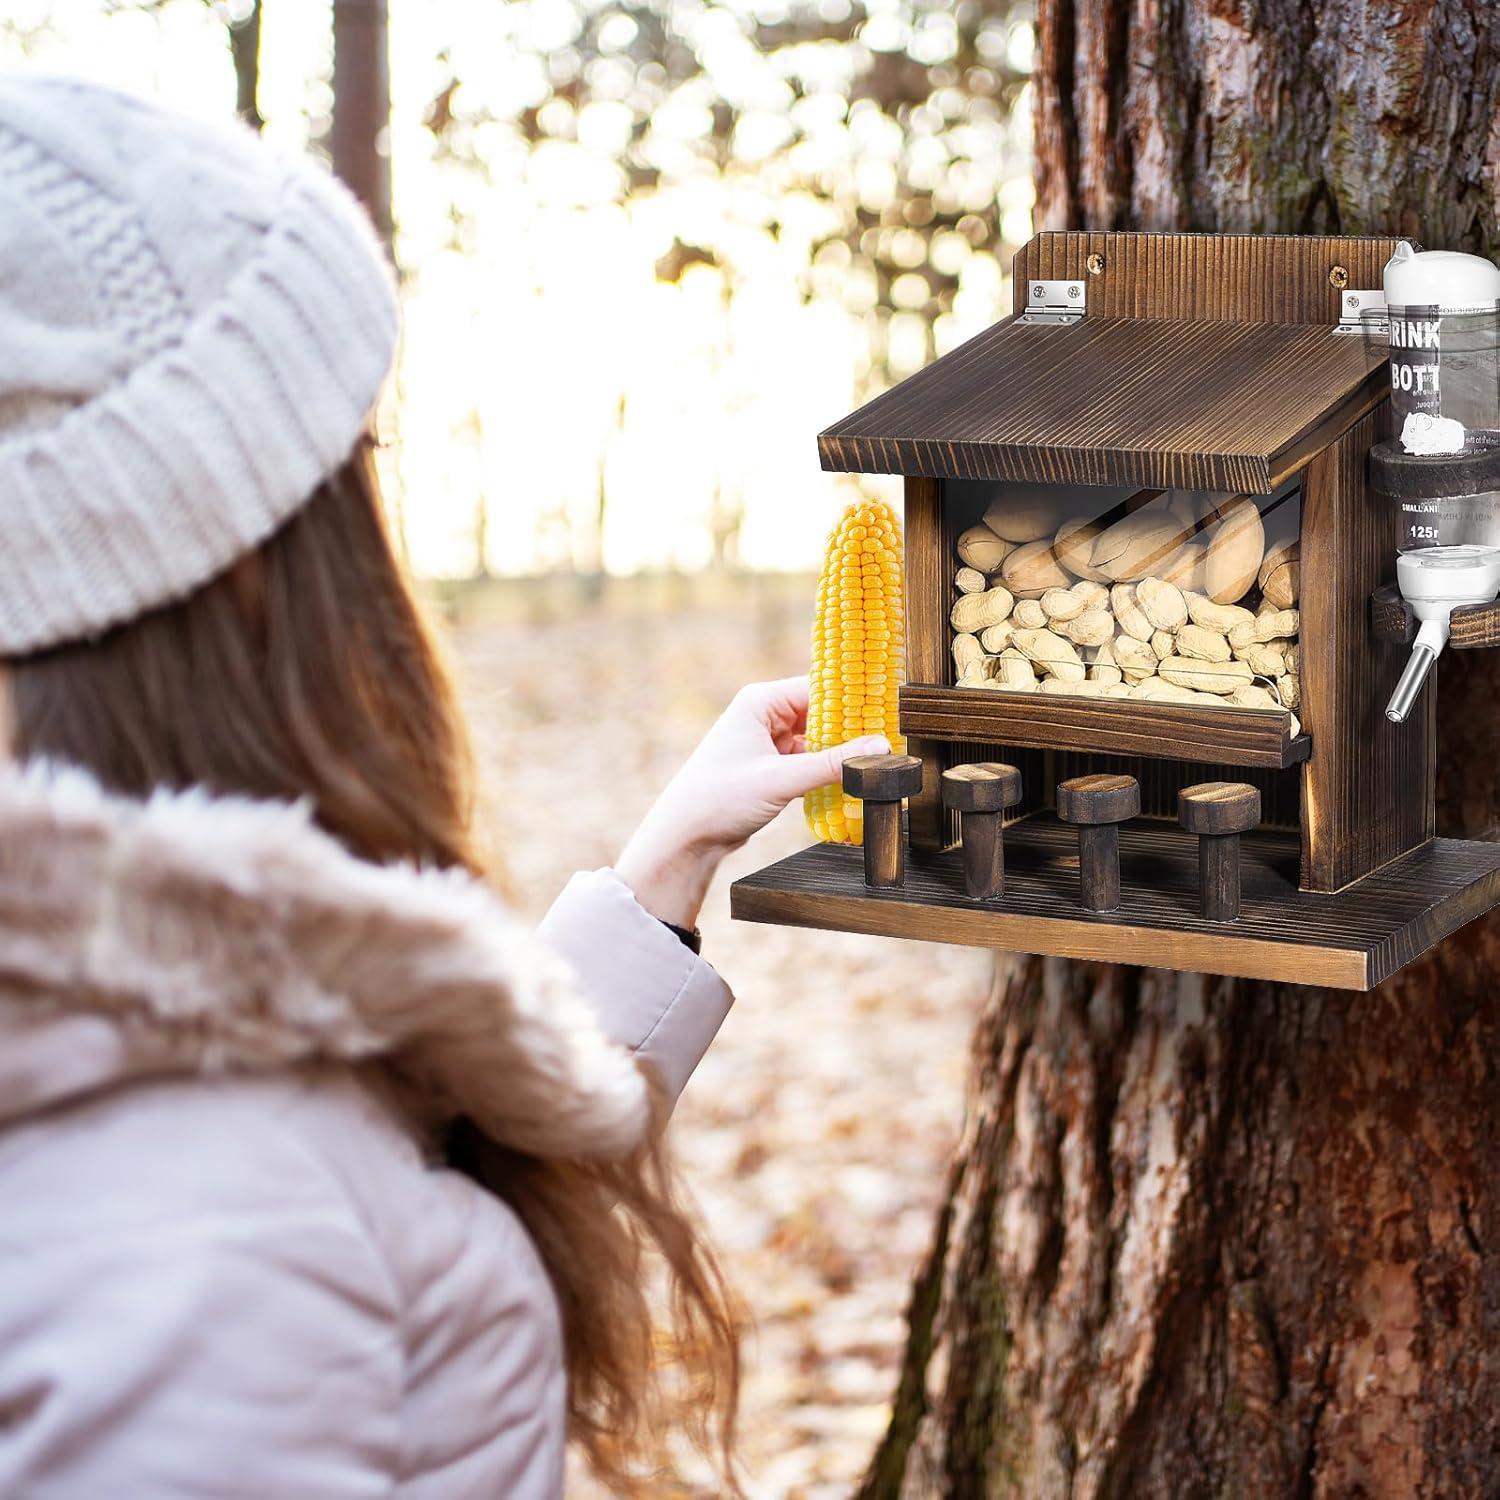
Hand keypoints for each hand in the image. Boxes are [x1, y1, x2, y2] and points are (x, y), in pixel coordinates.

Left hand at [615, 676, 888, 929]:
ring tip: (878, 761)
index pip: (818, 688)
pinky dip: (827, 769)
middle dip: (851, 728)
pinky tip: (852, 779)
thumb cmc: (720, 798)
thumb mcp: (781, 779)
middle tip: (890, 741)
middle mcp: (764, 715)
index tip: (889, 710)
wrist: (686, 837)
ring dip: (841, 752)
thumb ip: (833, 764)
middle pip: (821, 712)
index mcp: (760, 702)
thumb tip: (882, 748)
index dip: (853, 698)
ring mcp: (767, 741)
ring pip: (817, 739)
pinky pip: (809, 760)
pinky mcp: (771, 766)